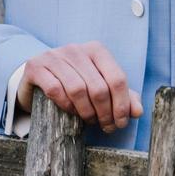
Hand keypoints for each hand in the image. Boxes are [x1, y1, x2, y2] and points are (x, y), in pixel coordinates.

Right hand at [17, 41, 142, 132]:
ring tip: (89, 120)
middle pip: (99, 87)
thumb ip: (121, 96)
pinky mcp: (36, 67)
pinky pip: (55, 90)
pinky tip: (70, 112)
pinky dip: (66, 106)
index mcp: (97, 50)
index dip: (122, 105)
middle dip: (105, 112)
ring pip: (78, 89)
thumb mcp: (101, 86)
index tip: (121, 123)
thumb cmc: (75, 82)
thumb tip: (138, 112)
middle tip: (105, 126)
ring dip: (86, 112)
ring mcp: (54, 56)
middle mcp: (76, 49)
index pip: (117, 78)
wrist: (37, 77)